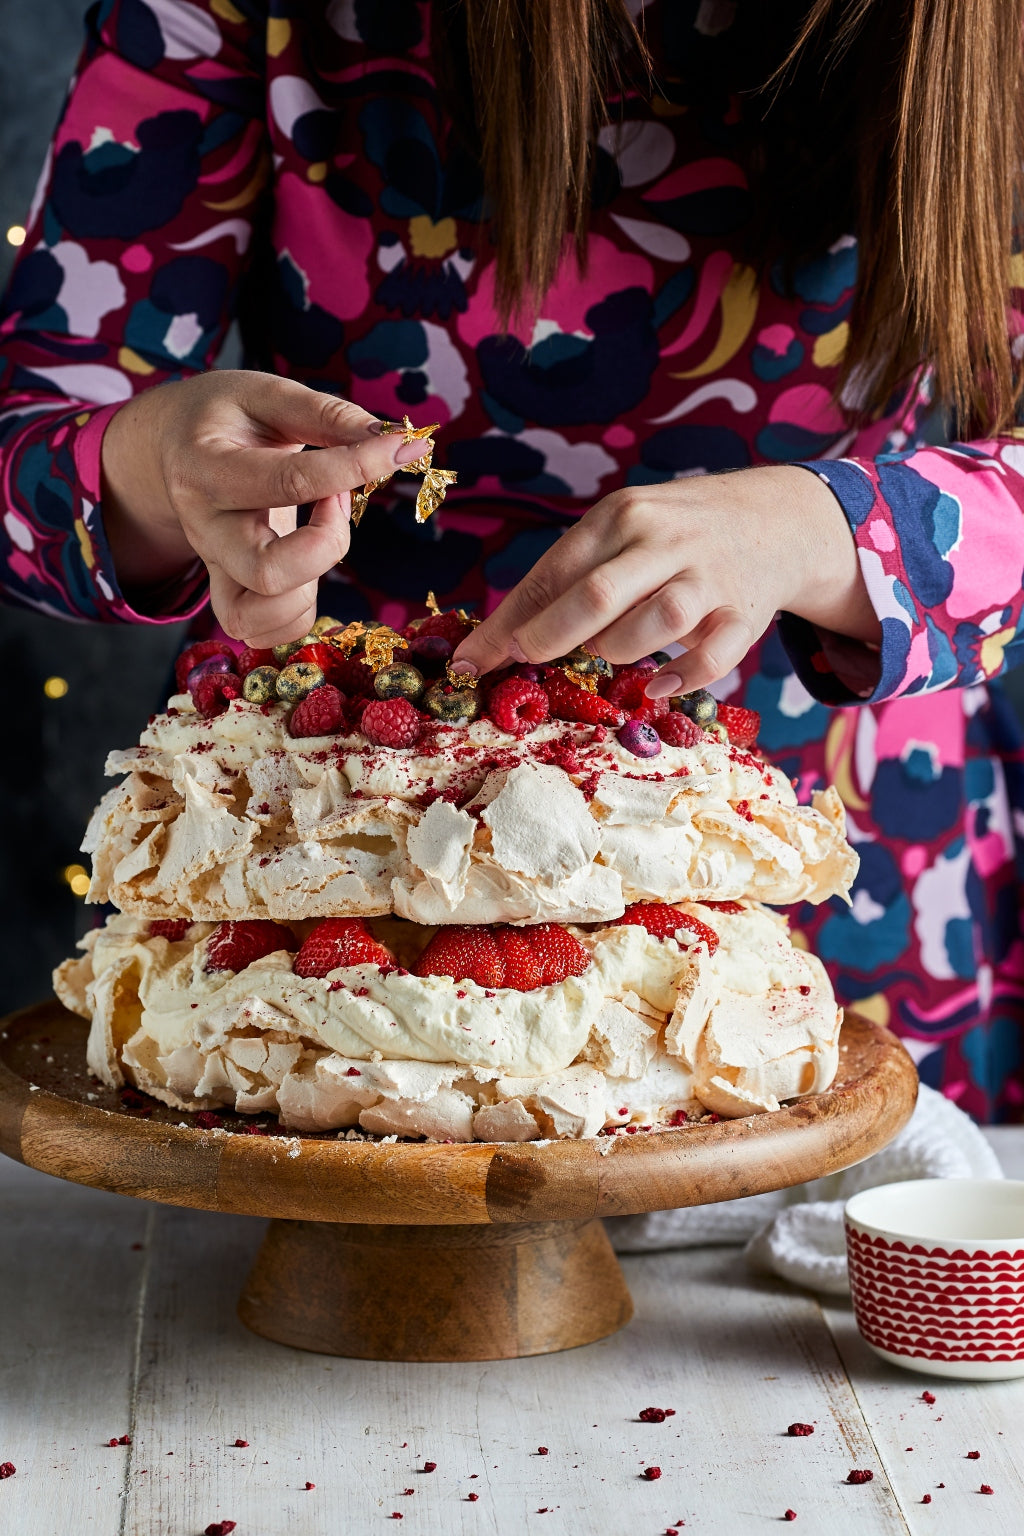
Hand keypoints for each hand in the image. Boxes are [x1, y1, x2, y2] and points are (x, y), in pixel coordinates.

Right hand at [100, 370, 429, 644]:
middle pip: (268, 573)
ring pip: (262, 618)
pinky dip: (301, 612)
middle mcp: (205, 530)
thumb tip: (384, 438)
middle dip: (328, 542)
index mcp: (206, 469)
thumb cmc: (225, 418)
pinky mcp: (228, 595)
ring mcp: (215, 570)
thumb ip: (323, 413)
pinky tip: (311, 561)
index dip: (357, 465)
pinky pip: (266, 633)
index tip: (400, 447)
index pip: (290, 481)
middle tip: (338, 498)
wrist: (172, 449)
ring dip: (313, 583)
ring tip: (321, 530)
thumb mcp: (264, 394)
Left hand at [451, 465, 880, 694]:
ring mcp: (709, 576)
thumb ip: (568, 576)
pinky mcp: (744, 613)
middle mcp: (665, 540)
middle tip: (529, 661)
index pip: (554, 572)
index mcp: (621, 516)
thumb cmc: (673, 535)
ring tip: (608, 652)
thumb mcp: (622, 531)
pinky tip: (655, 685)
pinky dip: (677, 680)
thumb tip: (499, 638)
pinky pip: (709, 659)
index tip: (473, 661)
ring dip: (618, 650)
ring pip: (656, 624)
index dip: (510, 622)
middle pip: (598, 595)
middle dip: (551, 638)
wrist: (777, 519)